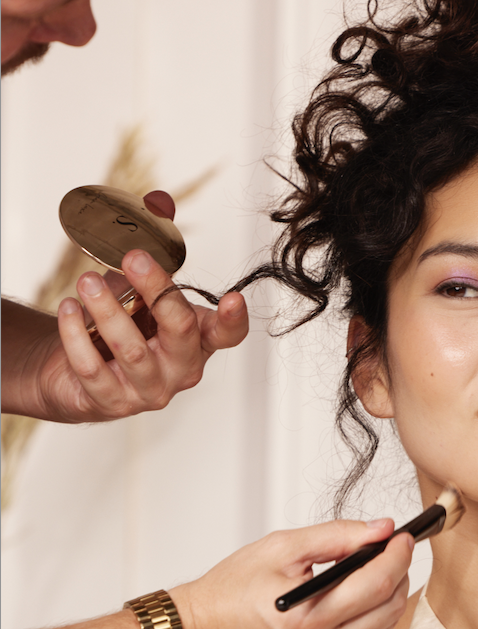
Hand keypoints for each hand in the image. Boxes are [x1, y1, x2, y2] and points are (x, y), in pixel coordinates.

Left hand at [24, 191, 248, 422]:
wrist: (81, 371)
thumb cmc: (123, 327)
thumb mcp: (142, 286)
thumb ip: (155, 246)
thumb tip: (160, 203)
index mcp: (197, 340)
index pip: (226, 334)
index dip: (233, 319)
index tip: (233, 299)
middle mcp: (181, 368)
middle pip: (179, 331)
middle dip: (157, 291)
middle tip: (133, 258)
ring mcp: (150, 389)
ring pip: (132, 351)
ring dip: (107, 311)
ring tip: (86, 283)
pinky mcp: (112, 402)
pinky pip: (93, 368)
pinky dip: (75, 335)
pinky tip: (68, 309)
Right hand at [170, 518, 413, 628]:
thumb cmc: (228, 593)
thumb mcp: (280, 548)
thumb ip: (336, 536)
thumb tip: (381, 529)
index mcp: (307, 619)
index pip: (377, 584)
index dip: (397, 555)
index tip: (403, 536)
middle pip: (390, 608)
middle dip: (399, 572)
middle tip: (395, 548)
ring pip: (384, 627)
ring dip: (391, 594)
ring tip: (379, 566)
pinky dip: (374, 615)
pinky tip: (361, 593)